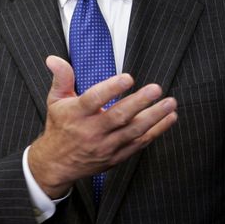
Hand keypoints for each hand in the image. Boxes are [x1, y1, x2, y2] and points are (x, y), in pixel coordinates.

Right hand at [28, 55, 177, 198]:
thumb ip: (61, 78)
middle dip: (139, 102)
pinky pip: (140, 143)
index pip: (94, 99)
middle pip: (118, 116)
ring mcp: (106, 146)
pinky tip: (169, 118)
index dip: (111, 88)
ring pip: (133, 131)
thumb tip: (54, 59)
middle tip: (155, 89)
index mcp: (77, 114)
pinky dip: (156, 131)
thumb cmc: (59, 127)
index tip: (127, 78)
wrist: (57, 164)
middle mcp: (92, 131)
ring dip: (154, 117)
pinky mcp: (117, 156)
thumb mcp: (55, 100)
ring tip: (169, 103)